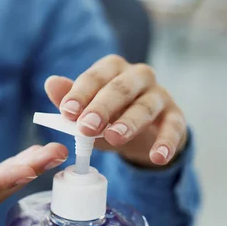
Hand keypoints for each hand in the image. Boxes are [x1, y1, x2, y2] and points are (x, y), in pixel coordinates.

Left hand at [45, 55, 187, 167]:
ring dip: (130, 122)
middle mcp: (138, 76)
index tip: (66, 112)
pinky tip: (158, 157)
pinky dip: (166, 142)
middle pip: (121, 88)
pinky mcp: (176, 116)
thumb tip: (50, 83)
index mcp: (112, 69)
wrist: (140, 134)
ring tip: (115, 138)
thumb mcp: (85, 110)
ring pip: (146, 106)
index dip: (80, 93)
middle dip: (102, 108)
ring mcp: (160, 95)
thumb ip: (68, 99)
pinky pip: (174, 127)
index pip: (96, 76)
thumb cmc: (107, 116)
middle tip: (86, 127)